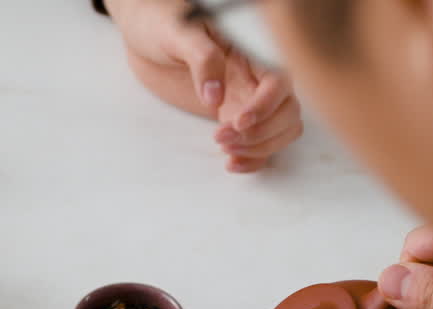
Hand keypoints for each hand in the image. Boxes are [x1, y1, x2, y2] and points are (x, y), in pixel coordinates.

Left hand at [106, 0, 301, 171]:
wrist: (144, 34)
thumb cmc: (162, 21)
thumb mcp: (179, 32)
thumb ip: (201, 58)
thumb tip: (215, 96)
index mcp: (250, 51)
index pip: (279, 81)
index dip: (266, 105)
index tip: (238, 122)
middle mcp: (255, 76)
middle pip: (288, 111)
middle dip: (262, 132)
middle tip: (222, 138)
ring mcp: (247, 98)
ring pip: (282, 129)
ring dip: (261, 147)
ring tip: (226, 151)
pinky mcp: (234, 117)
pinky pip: (260, 142)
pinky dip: (254, 158)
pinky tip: (231, 163)